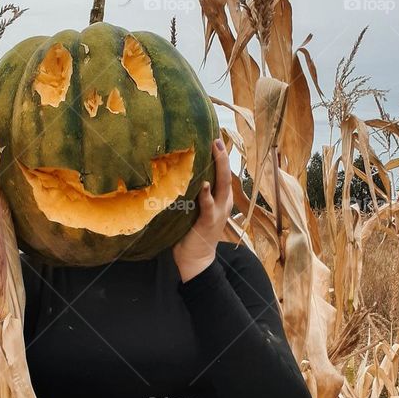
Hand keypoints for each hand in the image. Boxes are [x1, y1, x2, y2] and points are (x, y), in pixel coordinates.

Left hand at [173, 137, 231, 281]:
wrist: (195, 260)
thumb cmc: (190, 233)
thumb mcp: (192, 209)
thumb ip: (189, 193)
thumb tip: (173, 173)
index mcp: (220, 199)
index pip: (222, 174)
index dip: (220, 156)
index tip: (214, 137)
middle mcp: (222, 203)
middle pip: (225, 175)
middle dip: (222, 156)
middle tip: (216, 138)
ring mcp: (218, 213)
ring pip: (222, 186)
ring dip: (219, 167)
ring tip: (216, 150)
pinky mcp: (208, 223)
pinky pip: (209, 207)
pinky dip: (207, 196)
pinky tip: (203, 185)